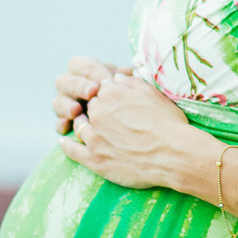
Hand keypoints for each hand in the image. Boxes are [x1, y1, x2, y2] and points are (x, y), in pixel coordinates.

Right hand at [52, 56, 130, 134]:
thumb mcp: (123, 81)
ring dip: (66, 106)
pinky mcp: (63, 120)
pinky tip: (68, 126)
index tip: (107, 79)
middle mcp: (68, 83)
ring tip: (76, 110)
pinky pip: (58, 122)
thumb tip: (127, 73)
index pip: (80, 64)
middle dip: (79, 86)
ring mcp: (64, 102)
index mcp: (82, 69)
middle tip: (92, 93)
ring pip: (58, 101)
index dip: (93, 71)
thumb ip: (124, 77)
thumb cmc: (121, 92)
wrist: (119, 113)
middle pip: (65, 81)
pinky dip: (62, 124)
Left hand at [63, 74, 190, 188]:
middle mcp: (98, 112)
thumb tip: (115, 79)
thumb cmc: (167, 122)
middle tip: (107, 118)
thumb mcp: (152, 94)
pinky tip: (64, 141)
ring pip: (80, 126)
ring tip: (83, 126)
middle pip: (89, 107)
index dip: (107, 96)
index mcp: (111, 93)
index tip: (113, 103)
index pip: (101, 90)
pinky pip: (72, 150)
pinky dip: (67, 145)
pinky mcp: (94, 159)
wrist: (173, 154)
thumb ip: (130, 84)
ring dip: (81, 124)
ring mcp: (94, 137)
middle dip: (96, 111)